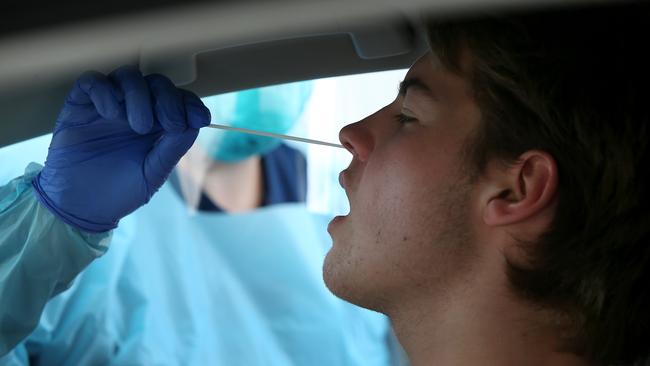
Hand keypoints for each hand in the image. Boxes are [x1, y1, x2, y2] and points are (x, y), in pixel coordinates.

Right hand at [32, 66, 210, 231]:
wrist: (81, 207)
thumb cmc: (119, 191)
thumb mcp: (154, 172)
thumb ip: (173, 148)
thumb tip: (194, 123)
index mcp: (157, 125)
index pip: (179, 101)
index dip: (191, 105)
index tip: (200, 119)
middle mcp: (135, 109)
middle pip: (157, 84)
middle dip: (169, 100)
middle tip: (170, 124)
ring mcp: (109, 105)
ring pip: (129, 77)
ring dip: (140, 96)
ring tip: (140, 126)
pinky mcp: (80, 104)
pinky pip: (92, 82)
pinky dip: (105, 91)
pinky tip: (111, 114)